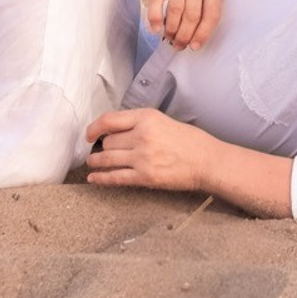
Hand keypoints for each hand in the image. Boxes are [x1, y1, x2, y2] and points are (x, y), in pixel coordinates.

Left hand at [84, 108, 218, 192]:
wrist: (207, 161)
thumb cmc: (189, 141)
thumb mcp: (163, 121)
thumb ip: (139, 124)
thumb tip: (115, 132)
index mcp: (147, 118)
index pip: (109, 120)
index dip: (94, 127)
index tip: (89, 134)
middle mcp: (142, 136)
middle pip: (107, 141)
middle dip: (102, 147)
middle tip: (99, 151)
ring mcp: (142, 157)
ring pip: (107, 158)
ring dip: (96, 162)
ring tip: (92, 163)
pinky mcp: (145, 177)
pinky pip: (115, 177)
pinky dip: (101, 179)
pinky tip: (94, 179)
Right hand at [142, 0, 225, 48]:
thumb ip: (204, 11)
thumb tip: (192, 42)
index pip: (212, 15)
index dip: (203, 34)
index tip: (194, 47)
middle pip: (192, 16)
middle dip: (184, 35)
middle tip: (178, 44)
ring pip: (176, 10)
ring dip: (171, 29)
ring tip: (168, 37)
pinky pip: (156, 2)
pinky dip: (155, 18)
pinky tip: (155, 29)